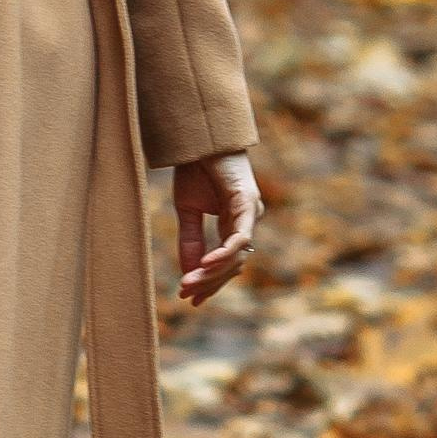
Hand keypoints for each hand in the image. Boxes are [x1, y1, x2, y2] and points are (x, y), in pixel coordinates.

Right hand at [174, 151, 261, 304]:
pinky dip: (223, 253)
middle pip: (234, 265)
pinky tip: (205, 264)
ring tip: (188, 283)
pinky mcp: (248, 202)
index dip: (211, 282)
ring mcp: (250, 212)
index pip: (228, 263)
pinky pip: (238, 237)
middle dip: (209, 282)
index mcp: (234, 223)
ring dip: (212, 272)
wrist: (198, 138)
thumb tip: (190, 271)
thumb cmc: (195, 169)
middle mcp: (247, 221)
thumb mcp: (188, 211)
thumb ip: (192, 241)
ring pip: (238, 256)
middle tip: (185, 294)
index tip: (191, 299)